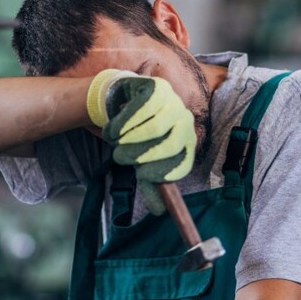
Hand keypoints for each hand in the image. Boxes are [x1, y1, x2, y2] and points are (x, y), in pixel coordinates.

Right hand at [86, 69, 195, 213]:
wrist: (120, 105)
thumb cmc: (134, 138)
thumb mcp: (141, 163)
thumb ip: (150, 185)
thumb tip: (158, 212)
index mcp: (187, 143)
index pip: (183, 163)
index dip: (161, 173)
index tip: (141, 175)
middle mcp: (185, 121)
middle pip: (169, 144)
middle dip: (139, 156)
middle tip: (119, 158)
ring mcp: (174, 102)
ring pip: (154, 127)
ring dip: (128, 138)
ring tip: (115, 141)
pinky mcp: (157, 87)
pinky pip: (141, 108)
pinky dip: (122, 122)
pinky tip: (113, 127)